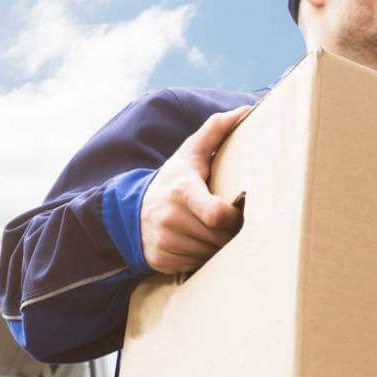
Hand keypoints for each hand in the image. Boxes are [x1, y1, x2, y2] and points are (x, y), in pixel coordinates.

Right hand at [139, 106, 250, 274]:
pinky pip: (195, 265)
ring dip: (216, 247)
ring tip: (211, 232)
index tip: (236, 211)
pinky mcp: (161, 260)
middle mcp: (171, 218)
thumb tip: (245, 110)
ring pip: (209, 254)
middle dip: (229, 233)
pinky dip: (201, 258)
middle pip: (218, 237)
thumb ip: (216, 131)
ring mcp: (165, 241)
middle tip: (229, 222)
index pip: (216, 214)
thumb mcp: (190, 153)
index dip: (232, 217)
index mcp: (183, 191)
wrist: (132, 209)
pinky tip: (196, 243)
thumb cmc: (172, 180)